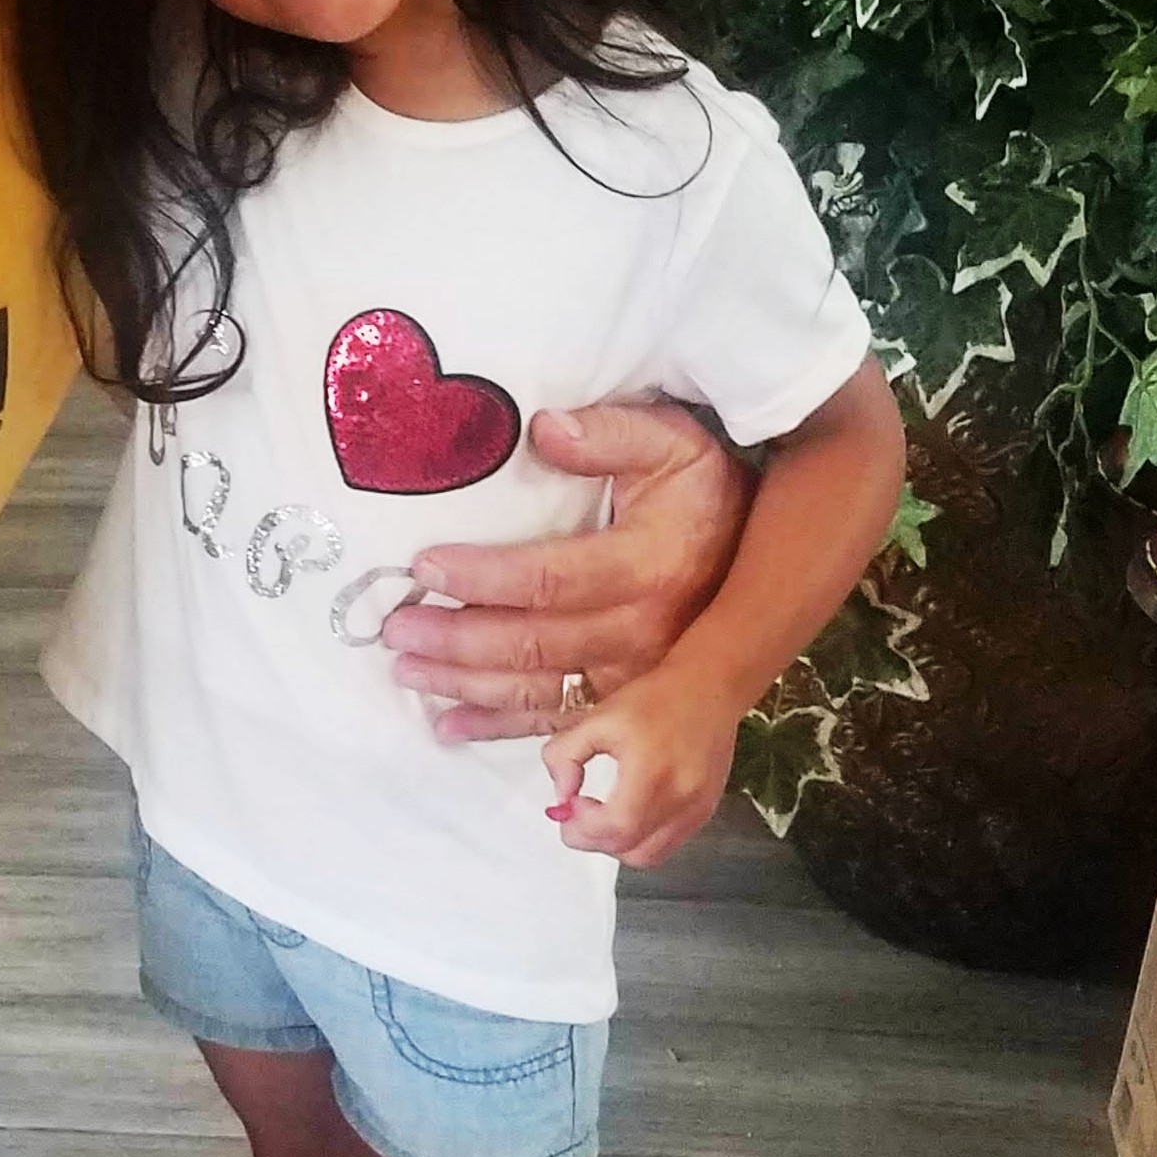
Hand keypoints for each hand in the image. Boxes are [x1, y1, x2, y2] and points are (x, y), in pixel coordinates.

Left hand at [381, 400, 749, 741]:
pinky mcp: (625, 699)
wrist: (761, 555)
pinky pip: (556, 722)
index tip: (423, 564)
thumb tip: (542, 429)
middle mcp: (640, 631)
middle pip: (532, 644)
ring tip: (406, 670)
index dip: (483, 575)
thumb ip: (610, 433)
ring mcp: (633, 675)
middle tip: (395, 629)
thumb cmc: (700, 491)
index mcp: (646, 565)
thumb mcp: (673, 443)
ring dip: (464, 684)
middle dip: (457, 640)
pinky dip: (498, 727)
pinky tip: (447, 724)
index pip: (548, 578)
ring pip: (536, 690)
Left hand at [540, 665, 736, 867]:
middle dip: (592, 839)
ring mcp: (697, 810)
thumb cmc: (655, 699)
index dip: (584, 825)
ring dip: (617, 845)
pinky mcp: (705, 812)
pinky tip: (627, 814)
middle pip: (629, 848)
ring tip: (601, 816)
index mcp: (653, 773)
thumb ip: (565, 755)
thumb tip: (561, 795)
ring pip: (649, 855)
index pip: (616, 827)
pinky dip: (640, 840)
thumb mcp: (597, 718)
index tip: (571, 803)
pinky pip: (667, 845)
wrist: (708, 688)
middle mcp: (682, 799)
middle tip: (575, 815)